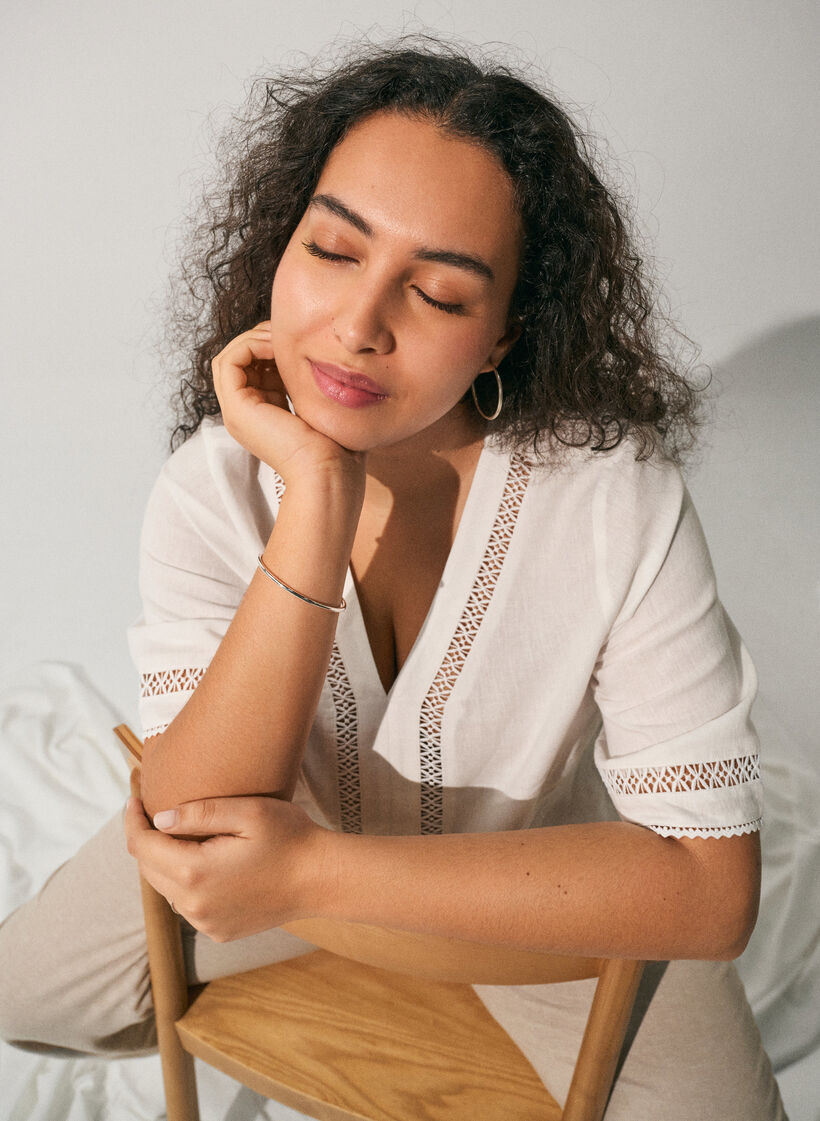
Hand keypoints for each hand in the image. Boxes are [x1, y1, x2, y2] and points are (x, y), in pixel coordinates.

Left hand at [125, 793, 333, 941]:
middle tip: (150, 812)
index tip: (134, 798)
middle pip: (149, 869)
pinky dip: (185, 884)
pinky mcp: (219, 931)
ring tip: (174, 836)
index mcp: (194, 872)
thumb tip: (160, 819)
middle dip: (145, 840)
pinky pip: (188, 905)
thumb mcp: (247, 812)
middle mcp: (193, 905)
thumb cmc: (290, 838)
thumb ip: (199, 812)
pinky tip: (202, 864)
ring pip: (167, 890)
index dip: (132, 820)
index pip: (142, 846)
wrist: (322, 879)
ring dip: (164, 863)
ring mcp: (206, 923)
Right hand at [212, 322, 362, 484]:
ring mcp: (237, 413)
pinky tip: (279, 346)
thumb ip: (317, 388)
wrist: (330, 476)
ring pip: (229, 357)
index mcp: (264, 416)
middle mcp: (246, 415)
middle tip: (290, 331)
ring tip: (283, 336)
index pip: (257, 369)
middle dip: (262, 338)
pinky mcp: (237, 409)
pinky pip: (229, 362)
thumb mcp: (325, 409)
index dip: (274, 348)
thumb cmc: (338, 452)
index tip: (301, 341)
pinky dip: (250, 345)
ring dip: (254, 338)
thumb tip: (331, 361)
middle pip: (240, 361)